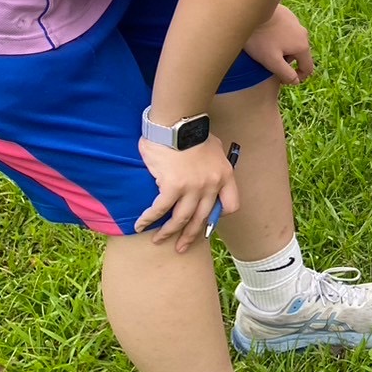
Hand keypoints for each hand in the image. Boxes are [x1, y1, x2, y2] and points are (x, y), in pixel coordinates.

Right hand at [134, 136, 239, 252]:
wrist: (178, 123)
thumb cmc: (192, 132)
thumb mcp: (215, 147)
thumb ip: (213, 164)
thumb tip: (206, 172)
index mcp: (225, 176)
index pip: (230, 205)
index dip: (218, 216)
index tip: (207, 222)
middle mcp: (212, 185)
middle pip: (203, 218)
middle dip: (191, 236)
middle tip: (182, 247)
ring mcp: (193, 188)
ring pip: (182, 219)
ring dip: (169, 233)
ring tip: (159, 240)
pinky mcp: (172, 186)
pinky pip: (161, 209)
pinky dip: (150, 219)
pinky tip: (141, 226)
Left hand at [244, 4, 314, 85]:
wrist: (252, 9)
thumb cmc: (260, 37)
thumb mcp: (271, 61)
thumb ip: (286, 74)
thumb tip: (296, 82)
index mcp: (302, 47)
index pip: (308, 68)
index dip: (298, 77)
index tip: (283, 79)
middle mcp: (303, 34)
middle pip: (299, 55)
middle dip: (287, 61)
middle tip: (269, 61)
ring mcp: (296, 23)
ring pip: (293, 42)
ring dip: (283, 47)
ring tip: (265, 46)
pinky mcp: (287, 14)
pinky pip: (286, 30)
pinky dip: (279, 36)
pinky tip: (265, 34)